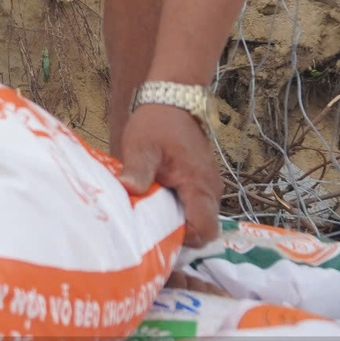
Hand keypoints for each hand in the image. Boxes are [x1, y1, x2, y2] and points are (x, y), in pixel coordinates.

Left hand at [117, 102, 221, 244]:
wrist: (172, 101)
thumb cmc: (157, 123)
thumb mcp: (141, 147)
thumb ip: (138, 171)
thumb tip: (128, 191)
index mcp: (199, 185)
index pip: (204, 230)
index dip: (184, 240)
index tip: (158, 235)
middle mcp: (210, 190)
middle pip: (203, 230)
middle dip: (179, 235)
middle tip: (149, 230)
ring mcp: (207, 187)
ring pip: (198, 219)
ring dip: (177, 222)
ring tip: (149, 217)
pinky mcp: (200, 183)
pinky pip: (194, 207)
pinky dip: (178, 211)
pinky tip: (155, 204)